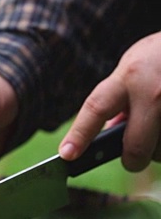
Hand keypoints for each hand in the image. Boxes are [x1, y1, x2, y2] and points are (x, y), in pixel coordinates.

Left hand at [59, 31, 160, 171]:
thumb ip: (119, 98)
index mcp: (129, 76)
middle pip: (136, 146)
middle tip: (131, 160)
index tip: (66, 155)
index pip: (96, 109)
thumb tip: (111, 132)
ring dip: (159, 150)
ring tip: (159, 128)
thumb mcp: (133, 68)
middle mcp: (153, 91)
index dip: (79, 135)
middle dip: (132, 160)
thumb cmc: (160, 57)